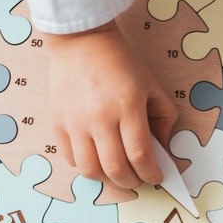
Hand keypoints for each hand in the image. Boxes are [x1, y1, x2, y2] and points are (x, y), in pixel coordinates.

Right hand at [46, 21, 178, 189]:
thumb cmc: (120, 62)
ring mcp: (75, 121)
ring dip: (107, 179)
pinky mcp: (58, 122)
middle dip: (131, 182)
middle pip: (115, 169)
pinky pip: (70, 158)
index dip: (151, 174)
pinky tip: (96, 158)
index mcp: (127, 107)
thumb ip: (164, 118)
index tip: (156, 177)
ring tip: (115, 173)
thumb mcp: (152, 85)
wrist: (81, 40)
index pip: (140, 156)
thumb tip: (162, 147)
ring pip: (90, 170)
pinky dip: (85, 165)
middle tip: (138, 179)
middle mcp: (99, 117)